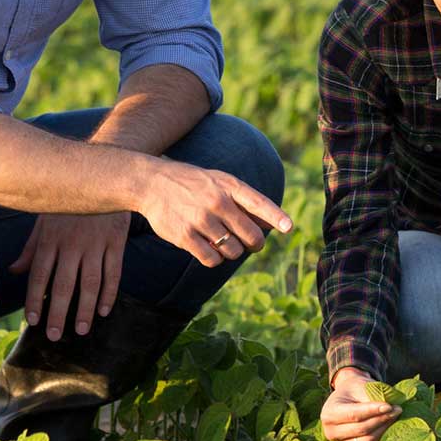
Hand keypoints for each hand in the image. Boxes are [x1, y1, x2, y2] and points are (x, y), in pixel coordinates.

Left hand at [10, 211, 129, 339]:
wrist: (106, 175)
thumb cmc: (70, 202)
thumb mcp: (46, 218)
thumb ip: (31, 247)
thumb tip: (14, 271)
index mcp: (50, 238)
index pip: (39, 274)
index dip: (35, 299)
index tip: (33, 321)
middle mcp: (71, 242)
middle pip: (63, 284)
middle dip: (58, 312)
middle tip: (55, 336)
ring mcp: (95, 243)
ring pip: (89, 282)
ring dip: (85, 308)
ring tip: (82, 330)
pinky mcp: (116, 241)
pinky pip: (113, 271)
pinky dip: (109, 293)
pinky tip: (104, 310)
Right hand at [136, 160, 292, 266]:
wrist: (152, 183)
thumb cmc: (192, 184)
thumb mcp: (219, 181)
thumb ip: (244, 201)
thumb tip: (271, 224)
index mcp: (228, 186)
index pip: (258, 203)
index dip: (275, 216)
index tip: (288, 227)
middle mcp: (217, 202)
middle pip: (251, 236)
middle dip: (255, 244)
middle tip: (252, 244)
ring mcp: (201, 220)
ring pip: (233, 251)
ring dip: (233, 252)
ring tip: (224, 242)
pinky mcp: (185, 236)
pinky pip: (212, 259)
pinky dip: (215, 259)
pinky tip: (210, 249)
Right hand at [322, 368, 400, 440]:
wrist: (349, 398)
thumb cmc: (355, 389)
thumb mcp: (361, 386)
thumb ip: (373, 396)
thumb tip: (391, 407)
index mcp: (329, 413)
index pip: (354, 415)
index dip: (372, 411)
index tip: (390, 406)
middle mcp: (331, 432)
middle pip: (361, 429)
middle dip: (381, 419)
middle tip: (397, 409)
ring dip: (384, 428)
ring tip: (395, 415)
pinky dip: (381, 435)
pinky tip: (388, 423)